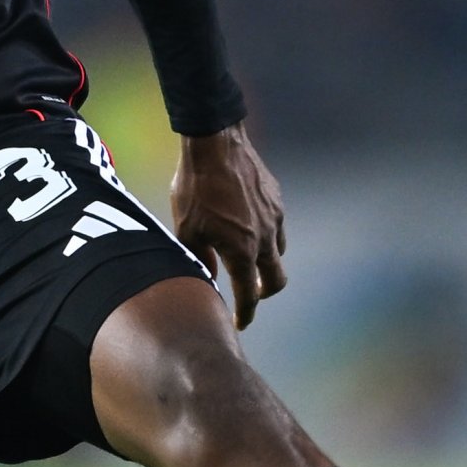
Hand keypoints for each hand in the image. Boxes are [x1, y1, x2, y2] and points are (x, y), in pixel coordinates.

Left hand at [170, 123, 286, 329]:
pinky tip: (248, 226)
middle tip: (252, 295)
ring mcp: (275, 218)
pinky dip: (266, 235)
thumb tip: (207, 277)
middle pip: (277, 279)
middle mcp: (265, 238)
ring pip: (279, 252)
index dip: (246, 313)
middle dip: (265, 292)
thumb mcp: (187, 229)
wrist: (216, 143)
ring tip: (247, 258)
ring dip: (266, 262)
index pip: (250, 294)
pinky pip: (276, 226)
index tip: (241, 322)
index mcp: (242, 251)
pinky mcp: (277, 200)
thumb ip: (199, 258)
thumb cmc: (195, 188)